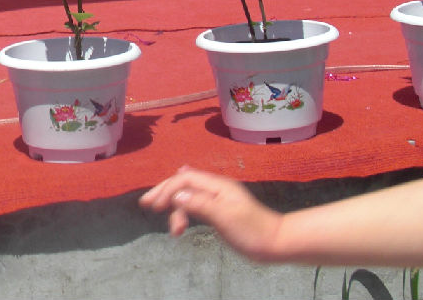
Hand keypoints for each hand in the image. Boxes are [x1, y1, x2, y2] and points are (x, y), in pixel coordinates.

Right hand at [139, 166, 281, 257]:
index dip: (167, 189)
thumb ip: (201, 204)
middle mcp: (216, 189)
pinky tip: (180, 216)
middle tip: (145, 204)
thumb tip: (177, 195)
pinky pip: (195, 204)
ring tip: (175, 231)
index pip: (186, 179)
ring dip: (176, 208)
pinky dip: (184, 211)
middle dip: (164, 192)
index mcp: (217, 186)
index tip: (154, 206)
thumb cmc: (253, 231)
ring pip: (189, 195)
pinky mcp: (220, 211)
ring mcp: (218, 200)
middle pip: (184, 183)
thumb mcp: (225, 217)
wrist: (277, 243)